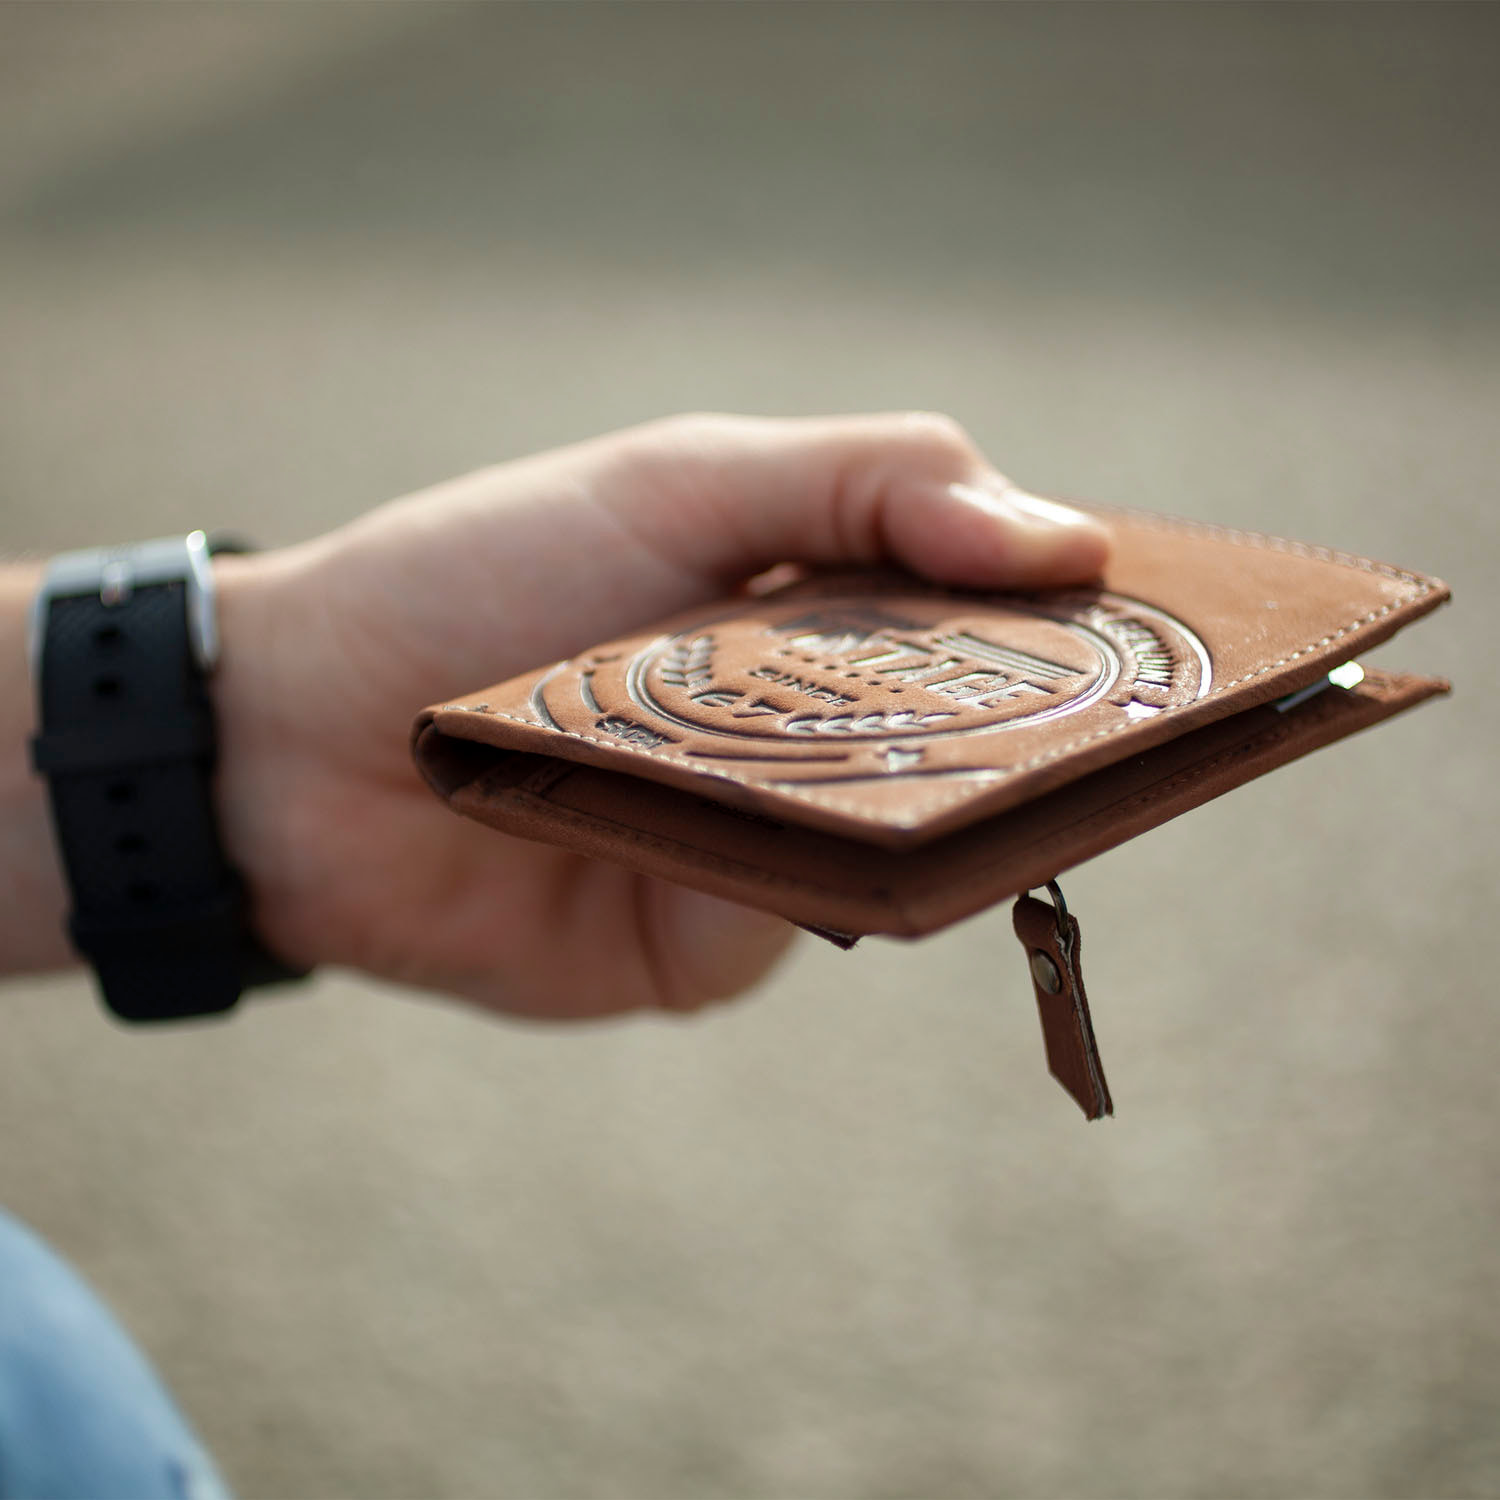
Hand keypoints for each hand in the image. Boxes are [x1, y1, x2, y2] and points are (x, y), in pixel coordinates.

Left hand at [212, 413, 1108, 1018]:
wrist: (292, 746)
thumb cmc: (480, 577)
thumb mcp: (678, 483)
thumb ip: (864, 483)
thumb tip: (1067, 539)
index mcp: (820, 605)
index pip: (991, 609)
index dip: (1087, 612)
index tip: (1187, 614)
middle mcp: (818, 733)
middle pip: (979, 742)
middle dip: (1048, 724)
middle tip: (1144, 707)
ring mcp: (772, 847)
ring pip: (905, 844)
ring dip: (909, 800)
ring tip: (919, 750)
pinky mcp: (713, 947)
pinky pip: (799, 921)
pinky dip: (782, 874)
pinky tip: (726, 831)